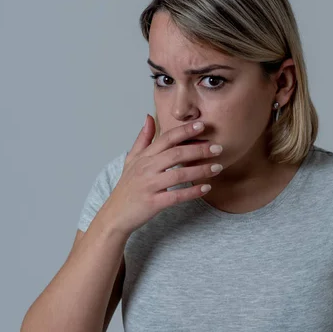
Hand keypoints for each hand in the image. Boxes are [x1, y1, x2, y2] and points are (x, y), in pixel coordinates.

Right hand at [99, 115, 222, 236]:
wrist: (115, 214)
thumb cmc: (127, 187)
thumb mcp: (131, 160)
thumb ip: (142, 139)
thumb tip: (149, 117)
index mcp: (144, 157)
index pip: (166, 139)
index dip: (184, 131)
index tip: (202, 125)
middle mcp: (146, 168)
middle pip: (176, 154)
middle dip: (199, 149)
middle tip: (217, 148)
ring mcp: (149, 185)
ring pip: (179, 174)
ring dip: (200, 170)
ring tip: (217, 167)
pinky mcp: (153, 203)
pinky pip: (176, 196)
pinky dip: (192, 192)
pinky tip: (206, 188)